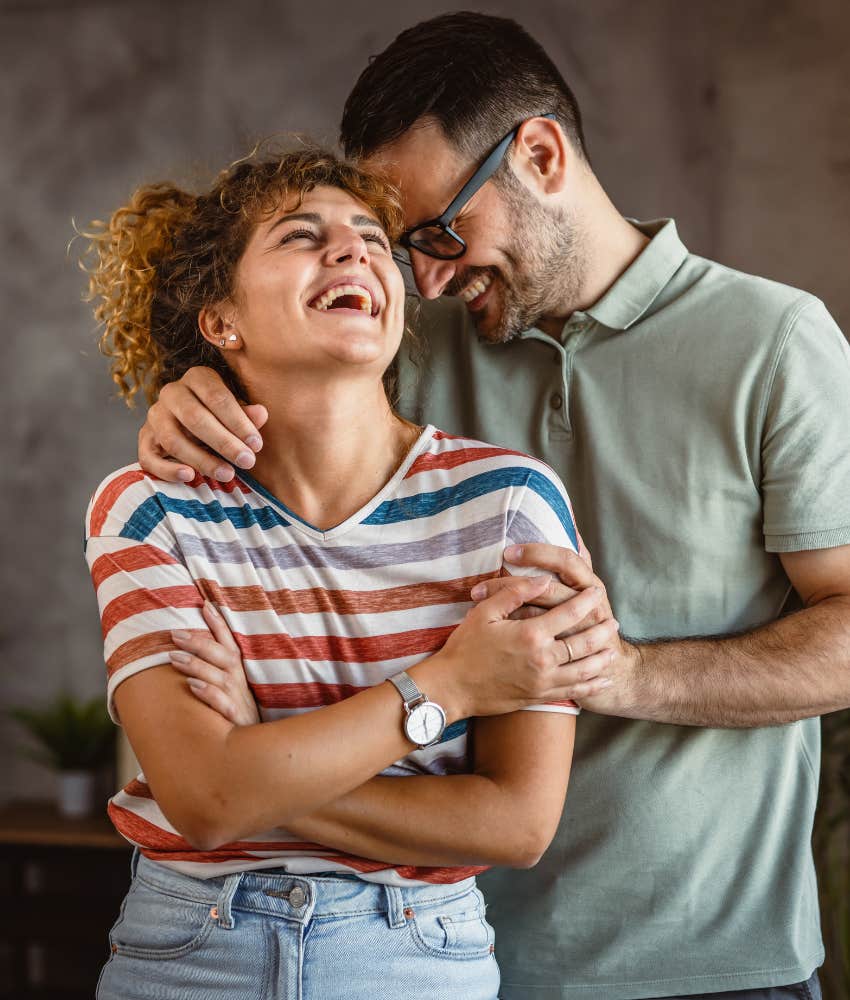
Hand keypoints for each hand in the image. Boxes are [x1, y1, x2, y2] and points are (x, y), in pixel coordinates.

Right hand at [138, 367, 268, 482]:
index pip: (217, 397)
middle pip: (194, 417)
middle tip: (247, 461)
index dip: (238, 422)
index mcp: (197, 378)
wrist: (190, 425)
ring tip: (227, 474)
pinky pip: (150, 457)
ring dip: (201, 459)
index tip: (256, 445)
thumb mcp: (235, 413)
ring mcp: (155, 416)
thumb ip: (246, 415)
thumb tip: (261, 414)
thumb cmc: (220, 417)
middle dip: (224, 442)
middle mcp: (171, 393)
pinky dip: (168, 470)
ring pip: (173, 439)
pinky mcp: (145, 440)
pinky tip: (190, 477)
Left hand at [169, 601, 260, 725]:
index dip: (219, 623)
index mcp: (238, 673)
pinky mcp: (236, 718)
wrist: (255, 749)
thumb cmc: (235, 715)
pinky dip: (209, 693)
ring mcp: (239, 699)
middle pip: (223, 656)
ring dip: (197, 665)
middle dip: (200, 642)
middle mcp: (240, 682)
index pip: (229, 642)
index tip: (205, 604)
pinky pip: (222, 703)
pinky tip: (191, 686)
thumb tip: (186, 652)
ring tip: (174, 657)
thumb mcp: (229, 691)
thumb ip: (213, 671)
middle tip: (174, 633)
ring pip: (219, 676)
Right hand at [426, 575, 616, 718]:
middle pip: (584, 643)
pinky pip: (574, 692)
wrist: (452, 689)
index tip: (597, 593)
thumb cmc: (465, 648)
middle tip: (613, 622)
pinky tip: (601, 679)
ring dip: (602, 658)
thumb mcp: (484, 613)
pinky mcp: (539, 696)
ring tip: (612, 649)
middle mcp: (543, 659)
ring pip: (584, 670)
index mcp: (531, 634)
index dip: (586, 602)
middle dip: (602, 631)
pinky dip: (591, 685)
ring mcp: (543, 681)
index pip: (568, 613)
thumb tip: (543, 579)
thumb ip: (516, 593)